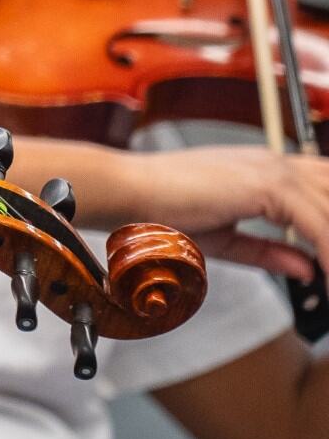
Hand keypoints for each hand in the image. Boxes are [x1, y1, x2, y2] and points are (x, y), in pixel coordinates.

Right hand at [116, 145, 328, 281]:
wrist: (129, 191)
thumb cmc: (159, 208)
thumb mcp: (226, 238)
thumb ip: (270, 251)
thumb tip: (308, 268)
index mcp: (264, 167)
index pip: (324, 184)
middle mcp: (274, 162)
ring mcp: (274, 170)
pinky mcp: (269, 185)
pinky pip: (318, 224)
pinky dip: (327, 253)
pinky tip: (326, 277)